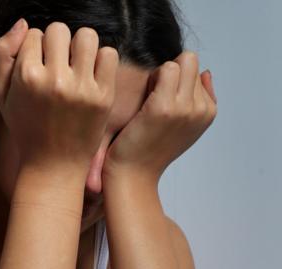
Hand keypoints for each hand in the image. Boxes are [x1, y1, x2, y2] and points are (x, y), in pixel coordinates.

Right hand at [0, 20, 118, 169]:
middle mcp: (55, 80)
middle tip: (57, 63)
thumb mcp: (0, 95)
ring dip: (80, 45)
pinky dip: (101, 59)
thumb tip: (24, 23)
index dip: (35, 48)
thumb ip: (1, 54)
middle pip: (59, 29)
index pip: (35, 34)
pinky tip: (91, 74)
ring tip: (75, 63)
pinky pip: (109, 54)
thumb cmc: (25, 128)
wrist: (53, 164)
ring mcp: (81, 88)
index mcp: (26, 77)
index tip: (38, 66)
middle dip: (56, 42)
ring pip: (86, 36)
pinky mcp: (103, 96)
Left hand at [102, 51, 217, 178]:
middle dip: (171, 70)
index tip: (162, 99)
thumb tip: (206, 72)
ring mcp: (185, 107)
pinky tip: (140, 96)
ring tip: (147, 96)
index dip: (176, 79)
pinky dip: (151, 76)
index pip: (197, 71)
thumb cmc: (150, 149)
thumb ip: (199, 100)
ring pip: (180, 62)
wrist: (132, 174)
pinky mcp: (164, 106)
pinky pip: (166, 69)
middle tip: (153, 92)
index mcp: (208, 112)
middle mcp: (201, 109)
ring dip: (161, 72)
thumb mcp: (183, 126)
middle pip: (190, 62)